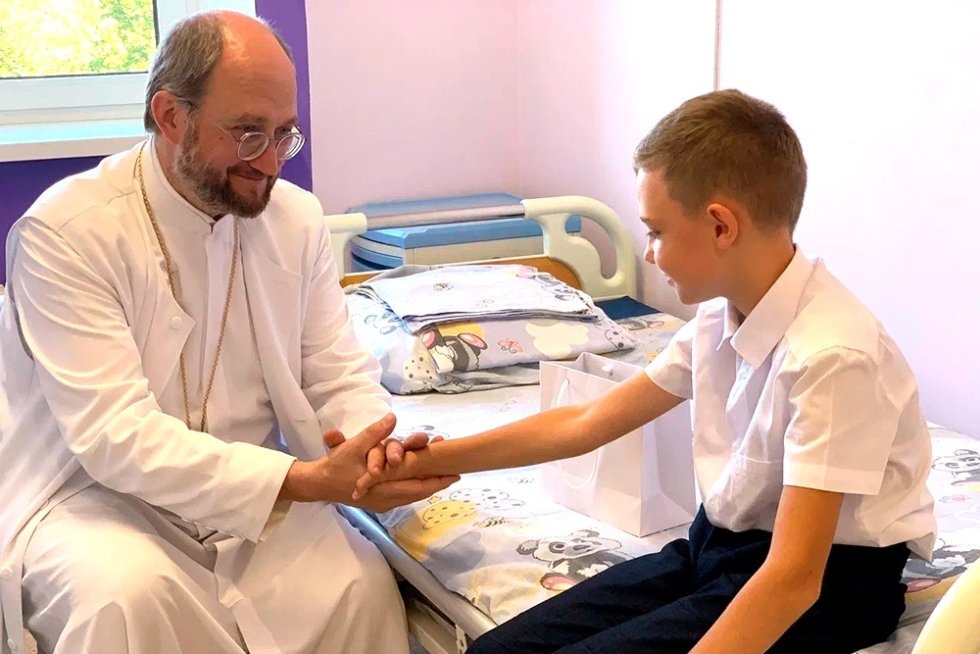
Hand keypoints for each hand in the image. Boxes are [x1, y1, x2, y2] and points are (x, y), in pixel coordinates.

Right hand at [278, 414, 456, 509]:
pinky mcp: (381, 501)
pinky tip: (427, 480)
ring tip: (447, 474)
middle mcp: (387, 499)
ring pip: (413, 494)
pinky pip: (405, 495)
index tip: (455, 473)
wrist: (318, 485)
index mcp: (383, 488)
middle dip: (438, 481)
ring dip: (429, 483)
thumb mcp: (353, 446)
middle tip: (457, 472)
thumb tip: (392, 417)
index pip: (417, 486)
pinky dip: (417, 487)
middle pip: (419, 492)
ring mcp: (384, 503)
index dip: (437, 480)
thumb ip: (374, 433)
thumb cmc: (336, 465)